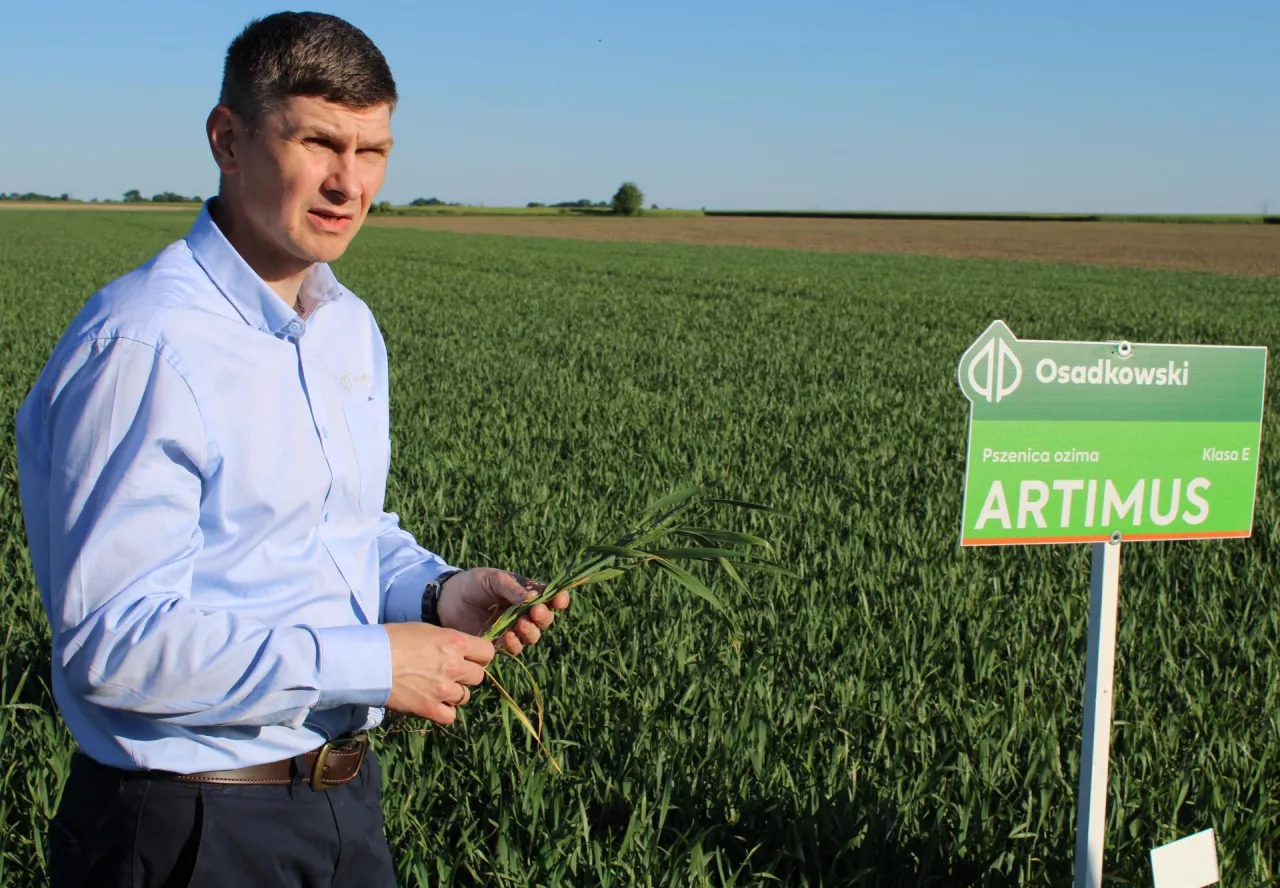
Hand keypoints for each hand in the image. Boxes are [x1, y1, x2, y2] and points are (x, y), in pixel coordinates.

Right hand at [384, 623, 493, 724]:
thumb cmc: (393, 639)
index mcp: (455, 643)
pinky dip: (444, 712)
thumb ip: (447, 642)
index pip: (488, 652)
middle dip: (466, 675)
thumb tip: (458, 650)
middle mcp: (454, 666)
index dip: (480, 656)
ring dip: (453, 694)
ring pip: (464, 697)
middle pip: (478, 676)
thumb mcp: (426, 630)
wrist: (369, 661)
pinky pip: (450, 716)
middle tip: (449, 673)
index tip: (470, 658)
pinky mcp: (429, 708)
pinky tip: (433, 704)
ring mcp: (443, 689)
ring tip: (435, 688)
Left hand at [436, 567, 570, 654]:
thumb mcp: (494, 579)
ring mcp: (513, 629)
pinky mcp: (499, 643)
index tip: (560, 599)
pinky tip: (508, 636)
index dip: (559, 599)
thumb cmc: (473, 583)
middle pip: (545, 620)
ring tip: (520, 624)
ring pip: (533, 636)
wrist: (447, 599)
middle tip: (536, 611)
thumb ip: (512, 588)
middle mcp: (524, 613)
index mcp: (527, 593)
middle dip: (544, 617)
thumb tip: (533, 599)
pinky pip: (514, 647)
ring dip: (530, 631)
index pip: (550, 598)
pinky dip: (514, 642)